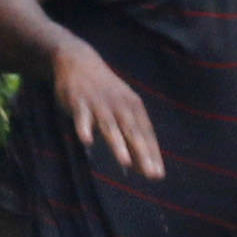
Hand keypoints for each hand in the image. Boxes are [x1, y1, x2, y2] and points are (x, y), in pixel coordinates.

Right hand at [47, 40, 166, 180]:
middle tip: (151, 174)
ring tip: (125, 162)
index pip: (146, 134)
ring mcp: (99, 103)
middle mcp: (119, 105)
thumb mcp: (122, 109)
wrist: (78, 61)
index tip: (158, 175)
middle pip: (133, 132)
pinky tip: (87, 141)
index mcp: (133, 107)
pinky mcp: (79, 102)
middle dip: (142, 153)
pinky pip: (82, 117)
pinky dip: (84, 128)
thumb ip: (132, 135)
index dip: (152, 154)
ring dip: (118, 144)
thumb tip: (143, 166)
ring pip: (110, 126)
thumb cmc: (105, 93)